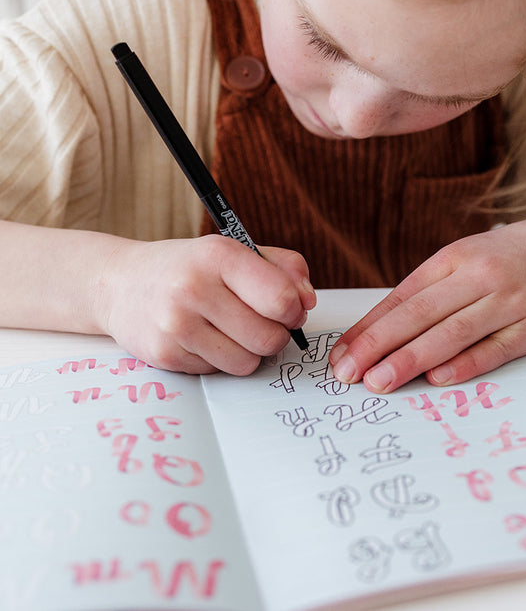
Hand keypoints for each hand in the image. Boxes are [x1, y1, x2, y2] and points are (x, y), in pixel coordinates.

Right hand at [96, 235, 315, 373]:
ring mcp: (176, 325)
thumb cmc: (188, 268)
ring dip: (249, 351)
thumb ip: (282, 268)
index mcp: (219, 256)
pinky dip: (220, 359)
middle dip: (275, 335)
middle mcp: (194, 289)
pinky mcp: (165, 356)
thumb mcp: (234, 251)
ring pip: (248, 362)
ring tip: (231, 330)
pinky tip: (204, 338)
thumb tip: (308, 300)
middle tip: (260, 322)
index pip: (281, 299)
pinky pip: (219, 372)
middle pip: (269, 338)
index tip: (288, 308)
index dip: (294, 310)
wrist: (120, 284)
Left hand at [329, 205, 525, 392]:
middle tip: (347, 372)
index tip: (341, 353)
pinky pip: (495, 349)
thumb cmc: (503, 258)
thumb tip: (379, 330)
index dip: (368, 328)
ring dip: (412, 359)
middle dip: (377, 345)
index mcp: (451, 260)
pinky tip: (437, 378)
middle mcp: (477, 277)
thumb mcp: (461, 260)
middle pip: (419, 315)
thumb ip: (426, 292)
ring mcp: (508, 302)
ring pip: (452, 333)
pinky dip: (465, 364)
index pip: (401, 298)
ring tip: (379, 381)